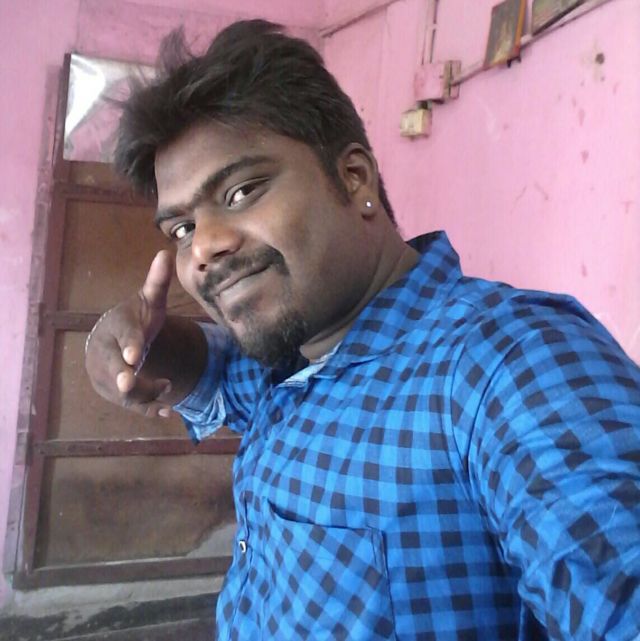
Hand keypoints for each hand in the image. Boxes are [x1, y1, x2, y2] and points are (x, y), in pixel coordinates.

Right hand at [85, 250, 174, 417]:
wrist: (110, 340)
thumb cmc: (135, 318)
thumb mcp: (148, 300)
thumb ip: (157, 283)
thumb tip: (165, 253)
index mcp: (116, 327)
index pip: (123, 336)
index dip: (129, 345)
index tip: (135, 356)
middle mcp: (106, 352)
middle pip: (113, 367)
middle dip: (121, 376)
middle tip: (128, 384)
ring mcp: (106, 374)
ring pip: (124, 391)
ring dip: (146, 393)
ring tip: (167, 386)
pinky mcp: (112, 392)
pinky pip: (129, 405)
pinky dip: (147, 408)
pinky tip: (166, 411)